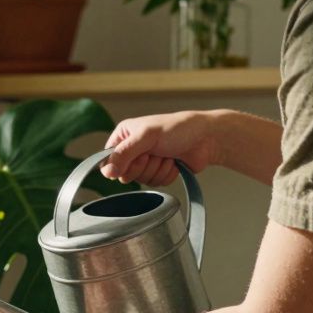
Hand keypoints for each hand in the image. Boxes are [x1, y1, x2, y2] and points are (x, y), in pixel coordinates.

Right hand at [100, 110, 219, 185]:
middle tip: (155, 153)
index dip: (121, 165)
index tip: (137, 158)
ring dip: (158, 170)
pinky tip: (173, 162)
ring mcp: (146, 161)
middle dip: (144, 166)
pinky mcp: (158, 172)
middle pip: (125, 174)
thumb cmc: (179, 128)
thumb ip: (124, 153)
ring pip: (141, 180)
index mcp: (124, 135)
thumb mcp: (147, 136)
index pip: (108, 159)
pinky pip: (155, 184)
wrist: (206, 138)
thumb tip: (107, 172)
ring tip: (167, 155)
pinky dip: (166, 174)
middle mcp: (133, 149)